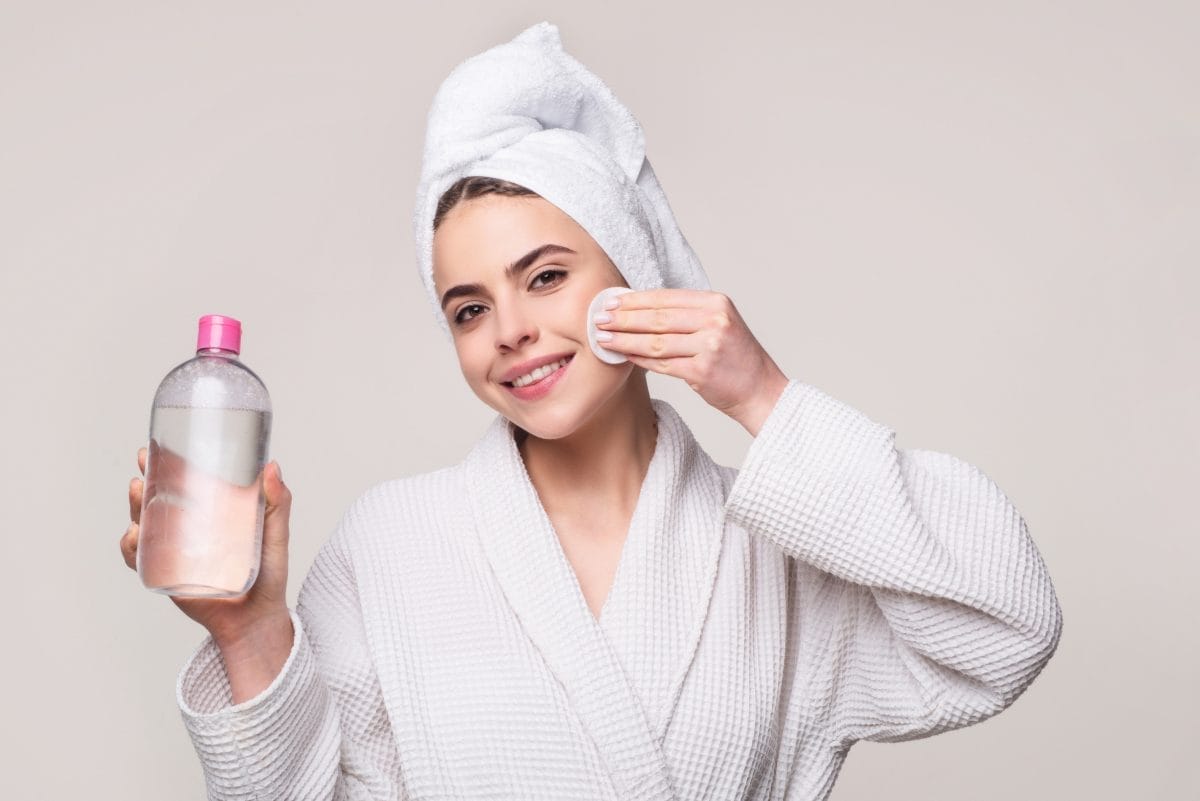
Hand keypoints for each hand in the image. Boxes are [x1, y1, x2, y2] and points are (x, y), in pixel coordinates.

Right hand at [121, 446, 292, 648]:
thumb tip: (272, 466)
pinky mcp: (166, 575)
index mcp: (213, 513)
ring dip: (134, 507)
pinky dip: (130, 546)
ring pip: (144, 525)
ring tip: (138, 492)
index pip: (185, 484)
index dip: (168, 465)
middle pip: (158, 500)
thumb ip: (278, 503)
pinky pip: (139, 559)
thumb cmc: (269, 575)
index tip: (158, 447)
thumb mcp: (276, 534)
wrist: (256, 618)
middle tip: (144, 465)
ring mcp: (174, 551)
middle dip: (145, 481)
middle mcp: (189, 529)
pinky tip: (133, 535)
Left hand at [593, 288, 789, 435]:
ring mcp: (709, 345)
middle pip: (657, 317)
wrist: (761, 391)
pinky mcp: (702, 370)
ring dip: (625, 339)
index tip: (611, 301)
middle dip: (624, 317)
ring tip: (603, 337)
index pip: (666, 297)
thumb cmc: (735, 360)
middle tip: (599, 318)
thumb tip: (640, 309)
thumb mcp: (719, 325)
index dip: (635, 299)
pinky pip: (661, 363)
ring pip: (655, 340)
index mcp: (716, 303)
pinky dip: (639, 358)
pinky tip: (623, 354)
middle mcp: (714, 320)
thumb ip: (687, 315)